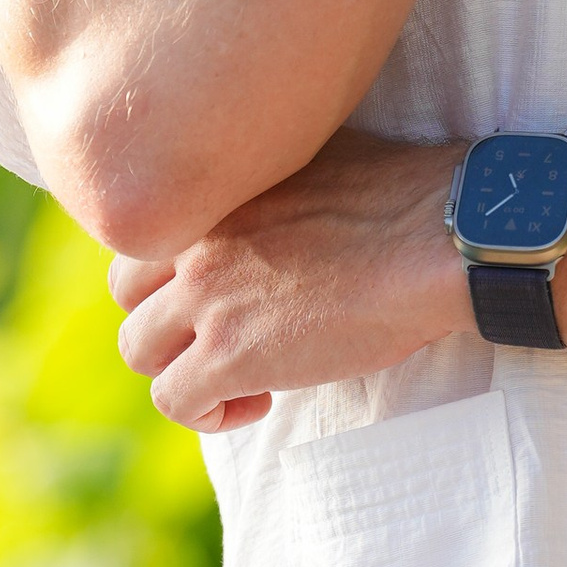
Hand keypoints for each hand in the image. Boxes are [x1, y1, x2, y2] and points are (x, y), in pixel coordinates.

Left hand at [109, 130, 467, 429]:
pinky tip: (259, 400)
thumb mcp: (318, 155)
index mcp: (217, 190)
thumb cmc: (406, 195)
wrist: (439, 237)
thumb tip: (284, 197)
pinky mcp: (227, 355)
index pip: (147, 233)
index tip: (226, 290)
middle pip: (127, 293)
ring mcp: (204, 298)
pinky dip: (208, 411)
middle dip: (169, 320)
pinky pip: (175, 401)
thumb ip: (272, 179)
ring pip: (139, 350)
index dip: (177, 270)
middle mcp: (195, 240)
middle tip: (225, 336)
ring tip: (243, 375)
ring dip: (184, 368)